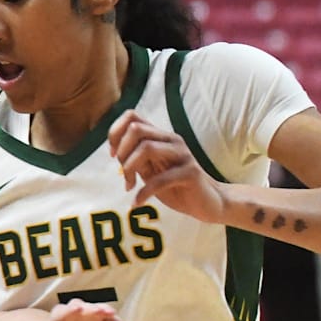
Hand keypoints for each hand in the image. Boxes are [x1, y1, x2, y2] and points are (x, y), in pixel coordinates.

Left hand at [109, 110, 227, 222]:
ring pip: (146, 148)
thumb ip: (136, 160)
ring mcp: (182, 154)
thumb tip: (116, 153)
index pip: (132, 117)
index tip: (112, 155)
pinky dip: (143, 193)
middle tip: (124, 174)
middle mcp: (172, 140)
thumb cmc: (176, 186)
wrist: (208, 202)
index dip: (115, 133)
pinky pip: (159, 179)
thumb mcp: (151, 171)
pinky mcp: (190, 173)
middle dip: (122, 153)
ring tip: (129, 187)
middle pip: (135, 129)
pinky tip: (136, 203)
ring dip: (129, 170)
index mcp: (161, 137)